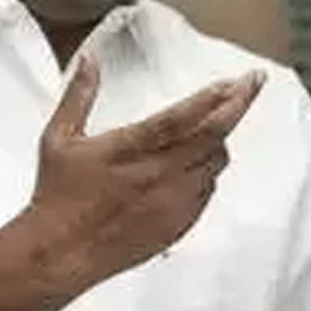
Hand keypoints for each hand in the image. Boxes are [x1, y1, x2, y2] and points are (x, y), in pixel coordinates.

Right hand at [27, 57, 265, 284]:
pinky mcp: (176, 225)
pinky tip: (197, 164)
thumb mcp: (59, 138)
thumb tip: (90, 59)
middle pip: (213, 136)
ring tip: (217, 124)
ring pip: (215, 164)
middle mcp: (157, 174)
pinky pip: (206, 192)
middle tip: (251, 85)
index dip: (214, 97)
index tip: (237, 80)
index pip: (182, 117)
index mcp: (129, 148)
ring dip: (220, 140)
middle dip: (238, 106)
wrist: (61, 252)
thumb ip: (79, 95)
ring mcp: (170, 202)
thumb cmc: (58, 194)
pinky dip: (208, 172)